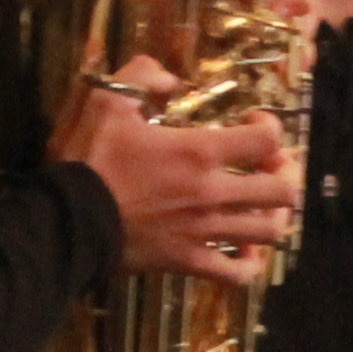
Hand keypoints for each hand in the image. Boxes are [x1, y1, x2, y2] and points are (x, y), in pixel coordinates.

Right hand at [68, 90, 300, 285]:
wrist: (68, 220)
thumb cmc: (90, 160)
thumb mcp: (107, 101)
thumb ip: (141, 76)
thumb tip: (169, 78)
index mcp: (199, 153)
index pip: (267, 139)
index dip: (272, 127)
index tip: (254, 124)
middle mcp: (213, 193)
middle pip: (282, 191)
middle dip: (284, 176)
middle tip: (269, 168)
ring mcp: (205, 232)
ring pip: (269, 232)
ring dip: (274, 217)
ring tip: (263, 207)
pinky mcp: (189, 262)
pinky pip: (237, 274)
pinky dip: (249, 266)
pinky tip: (245, 254)